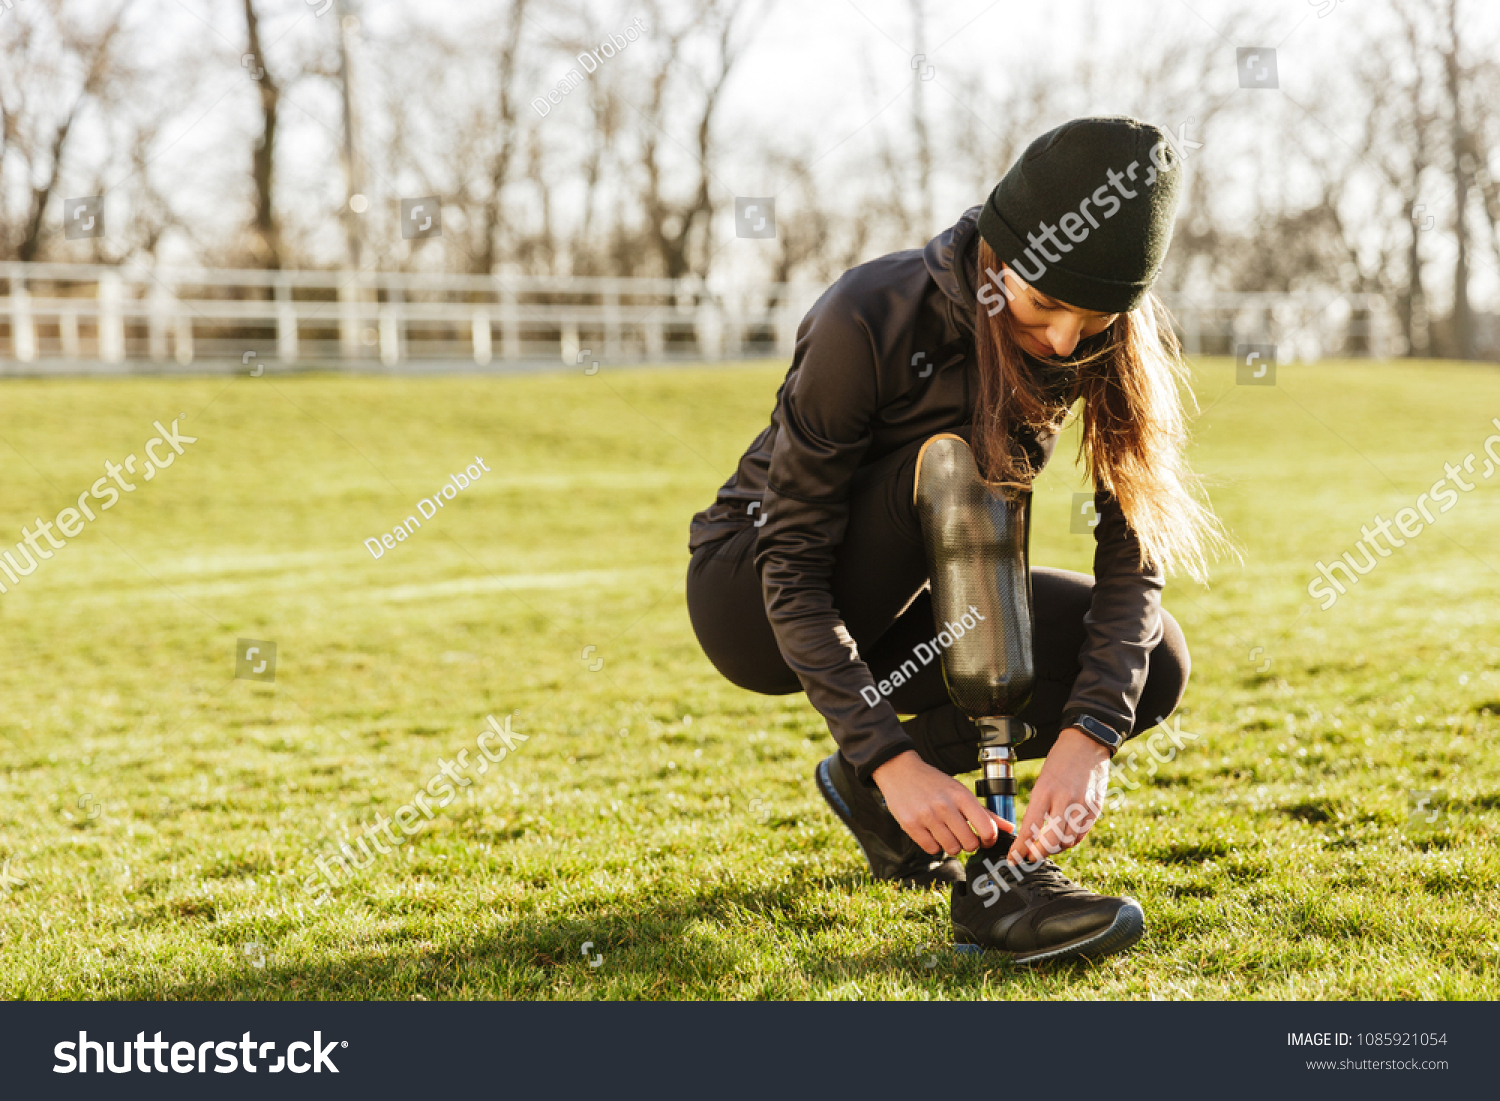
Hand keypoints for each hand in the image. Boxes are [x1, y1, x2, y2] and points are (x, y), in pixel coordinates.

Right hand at [872, 750, 1012, 856]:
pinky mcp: (911, 825)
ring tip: (945, 832)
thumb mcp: (960, 791)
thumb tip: (1009, 828)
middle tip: (962, 834)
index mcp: (961, 796)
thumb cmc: (934, 783)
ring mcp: (927, 816)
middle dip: (969, 843)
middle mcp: (945, 806)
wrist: (900, 771)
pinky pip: (932, 849)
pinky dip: (934, 845)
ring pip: (952, 849)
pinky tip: (931, 832)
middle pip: (970, 844)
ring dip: (951, 845)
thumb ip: (985, 812)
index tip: (985, 838)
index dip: (990, 839)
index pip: (987, 829)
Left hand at [1009, 726, 1110, 864]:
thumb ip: (1040, 805)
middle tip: (1030, 856)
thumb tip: (1032, 831)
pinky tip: (1063, 838)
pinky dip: (1071, 841)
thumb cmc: (1060, 760)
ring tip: (1046, 846)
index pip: (1030, 827)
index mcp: (1045, 791)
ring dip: (1055, 849)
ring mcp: (1082, 806)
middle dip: (1038, 854)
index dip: (1021, 848)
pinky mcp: (1095, 809)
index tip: (1014, 858)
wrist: (1087, 744)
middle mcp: (1064, 800)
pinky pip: (1082, 834)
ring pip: (1067, 842)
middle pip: (1051, 842)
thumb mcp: (1042, 780)